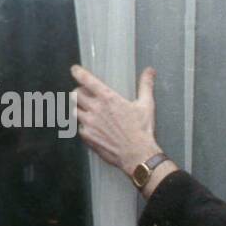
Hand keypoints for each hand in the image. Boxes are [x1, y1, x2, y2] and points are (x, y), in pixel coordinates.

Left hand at [71, 64, 161, 179]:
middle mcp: (95, 109)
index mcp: (108, 98)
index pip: (87, 80)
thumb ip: (145, 85)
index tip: (75, 70)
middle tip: (84, 94)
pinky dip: (84, 125)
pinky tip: (92, 127)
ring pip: (74, 110)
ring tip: (87, 110)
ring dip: (79, 108)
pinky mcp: (87, 136)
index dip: (78, 73)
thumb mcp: (146, 105)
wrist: (136, 154)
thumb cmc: (142, 130)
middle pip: (75, 94)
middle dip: (78, 92)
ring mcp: (89, 123)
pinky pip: (79, 127)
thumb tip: (150, 71)